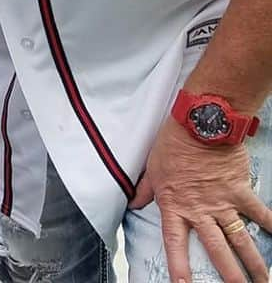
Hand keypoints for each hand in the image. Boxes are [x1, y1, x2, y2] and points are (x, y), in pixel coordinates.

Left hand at [131, 116, 271, 281]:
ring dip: (254, 264)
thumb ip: (144, 189)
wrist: (198, 123)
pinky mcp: (241, 191)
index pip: (175, 242)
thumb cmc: (172, 143)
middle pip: (216, 251)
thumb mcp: (151, 167)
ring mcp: (223, 203)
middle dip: (230, 276)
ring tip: (263, 281)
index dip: (179, 266)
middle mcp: (200, 210)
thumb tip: (130, 202)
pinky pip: (261, 214)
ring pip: (241, 241)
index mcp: (175, 204)